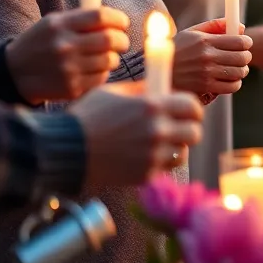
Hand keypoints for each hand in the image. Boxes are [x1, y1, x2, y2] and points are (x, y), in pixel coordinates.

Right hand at [7, 7, 130, 103]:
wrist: (15, 74)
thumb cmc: (41, 44)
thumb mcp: (53, 23)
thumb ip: (81, 19)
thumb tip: (116, 19)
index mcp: (60, 25)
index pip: (101, 16)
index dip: (118, 19)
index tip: (122, 23)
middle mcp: (64, 46)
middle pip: (110, 39)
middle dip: (122, 40)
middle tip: (121, 42)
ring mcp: (68, 69)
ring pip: (110, 60)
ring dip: (112, 58)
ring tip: (104, 57)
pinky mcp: (72, 88)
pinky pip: (101, 78)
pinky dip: (102, 73)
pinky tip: (91, 71)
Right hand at [70, 81, 202, 188]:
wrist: (67, 149)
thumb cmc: (88, 116)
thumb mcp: (114, 91)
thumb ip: (141, 89)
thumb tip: (159, 88)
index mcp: (152, 106)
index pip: (192, 106)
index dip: (192, 108)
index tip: (187, 110)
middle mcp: (157, 131)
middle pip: (195, 132)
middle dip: (188, 128)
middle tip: (178, 127)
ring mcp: (152, 156)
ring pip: (183, 153)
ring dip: (176, 147)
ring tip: (163, 143)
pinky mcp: (144, 175)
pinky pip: (164, 168)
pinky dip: (159, 162)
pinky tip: (146, 155)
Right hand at [172, 19, 252, 95]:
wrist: (160, 71)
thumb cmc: (178, 49)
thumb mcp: (192, 32)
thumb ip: (216, 25)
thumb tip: (240, 26)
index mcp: (205, 41)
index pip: (239, 42)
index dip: (247, 42)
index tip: (245, 43)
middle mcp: (207, 57)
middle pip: (243, 57)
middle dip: (246, 56)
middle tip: (241, 56)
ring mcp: (207, 74)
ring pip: (240, 72)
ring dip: (242, 70)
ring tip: (236, 67)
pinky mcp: (206, 88)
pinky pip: (232, 87)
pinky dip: (235, 83)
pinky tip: (230, 78)